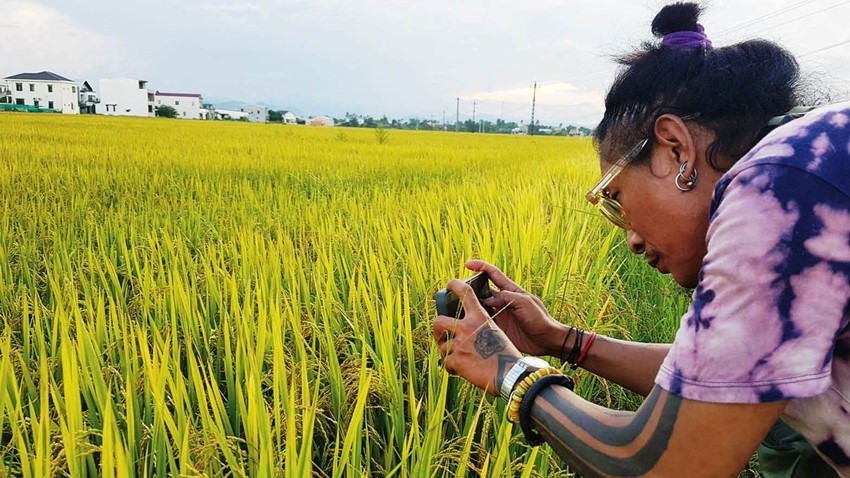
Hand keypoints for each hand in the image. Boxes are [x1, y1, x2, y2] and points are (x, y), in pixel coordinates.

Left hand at [433, 278, 521, 395]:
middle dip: (437, 330)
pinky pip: (446, 363)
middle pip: (438, 321)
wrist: (510, 374)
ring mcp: (460, 344)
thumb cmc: (506, 355)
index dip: (454, 285)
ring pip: (442, 346)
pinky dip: (452, 368)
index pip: (464, 292)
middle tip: (441, 336)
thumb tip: (464, 328)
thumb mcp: (496, 332)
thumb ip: (480, 326)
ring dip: (448, 354)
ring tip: (459, 359)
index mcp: (479, 317)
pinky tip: (461, 370)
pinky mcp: (456, 360)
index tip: (450, 285)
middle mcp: (467, 327)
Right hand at [466, 259, 569, 357]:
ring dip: (469, 306)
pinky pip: (482, 322)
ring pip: (480, 307)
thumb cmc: (540, 318)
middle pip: (482, 291)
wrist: (546, 340)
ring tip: (456, 307)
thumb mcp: (525, 302)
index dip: (480, 267)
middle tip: (456, 292)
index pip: (492, 274)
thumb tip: (487, 299)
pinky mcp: (497, 328)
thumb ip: (506, 297)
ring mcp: (499, 314)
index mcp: (510, 290)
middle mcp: (502, 301)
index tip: (467, 264)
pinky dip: (473, 321)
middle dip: (469, 289)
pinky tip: (464, 323)